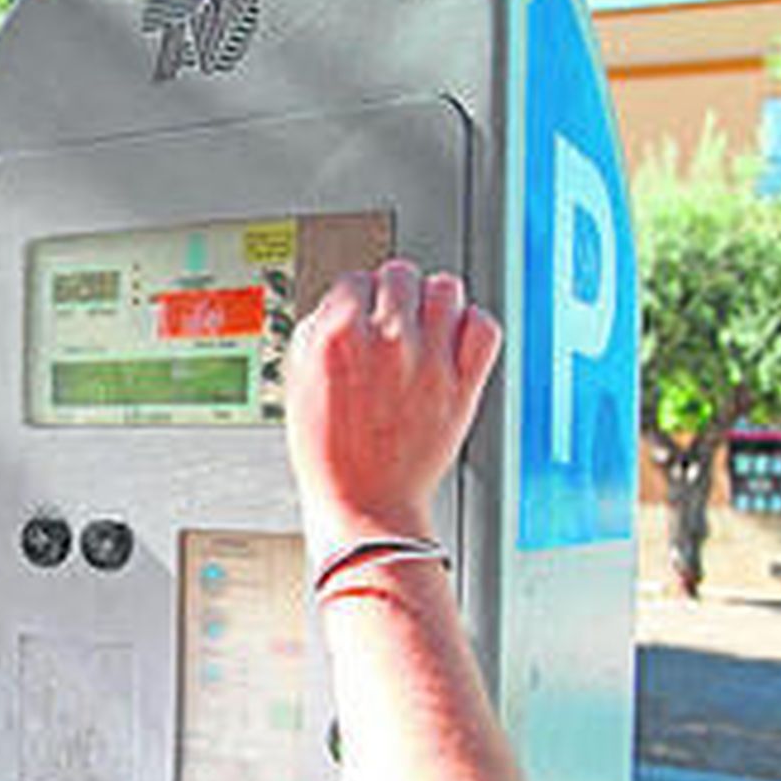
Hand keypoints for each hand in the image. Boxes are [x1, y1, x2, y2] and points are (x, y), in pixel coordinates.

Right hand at [284, 261, 501, 544]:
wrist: (364, 506)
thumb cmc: (329, 458)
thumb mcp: (296, 388)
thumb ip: (314, 337)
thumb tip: (334, 309)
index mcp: (337, 338)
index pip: (353, 280)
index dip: (355, 297)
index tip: (360, 311)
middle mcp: (386, 341)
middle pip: (400, 274)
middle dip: (392, 293)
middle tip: (392, 315)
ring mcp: (429, 361)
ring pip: (446, 288)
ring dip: (434, 301)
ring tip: (426, 322)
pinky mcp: (463, 384)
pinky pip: (483, 326)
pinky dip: (473, 325)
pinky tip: (456, 338)